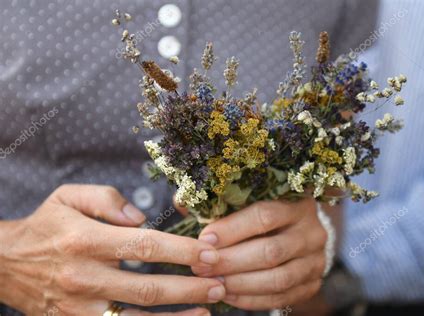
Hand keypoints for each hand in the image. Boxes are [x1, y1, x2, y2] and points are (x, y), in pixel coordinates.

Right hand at [0, 184, 223, 315]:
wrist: (4, 263)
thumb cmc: (45, 225)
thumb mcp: (69, 196)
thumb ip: (108, 200)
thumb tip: (142, 218)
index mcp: (87, 240)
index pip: (145, 246)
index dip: (181, 252)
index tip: (210, 253)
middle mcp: (85, 277)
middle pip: (147, 288)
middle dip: (189, 288)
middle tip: (221, 284)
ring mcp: (79, 308)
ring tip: (209, 311)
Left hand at [192, 196, 327, 309]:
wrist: (300, 231)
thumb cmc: (264, 212)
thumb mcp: (249, 199)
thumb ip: (217, 200)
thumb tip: (181, 202)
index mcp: (296, 203)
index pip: (265, 216)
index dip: (232, 229)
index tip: (204, 239)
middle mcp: (312, 232)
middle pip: (270, 251)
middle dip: (230, 262)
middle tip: (200, 267)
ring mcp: (315, 260)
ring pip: (277, 279)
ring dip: (239, 284)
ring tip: (212, 283)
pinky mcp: (312, 283)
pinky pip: (281, 298)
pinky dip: (251, 299)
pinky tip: (228, 295)